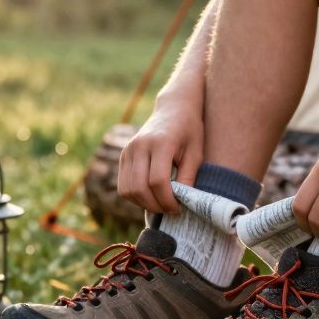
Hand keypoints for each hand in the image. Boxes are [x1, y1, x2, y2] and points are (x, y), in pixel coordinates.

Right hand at [118, 94, 203, 213]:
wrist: (173, 109)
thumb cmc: (189, 131)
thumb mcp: (196, 153)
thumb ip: (188, 177)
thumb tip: (182, 203)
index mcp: (160, 143)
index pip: (158, 181)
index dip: (167, 200)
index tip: (178, 208)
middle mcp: (140, 146)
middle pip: (139, 188)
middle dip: (155, 205)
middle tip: (170, 209)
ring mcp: (128, 150)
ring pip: (127, 190)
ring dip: (143, 204)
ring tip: (160, 204)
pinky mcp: (123, 155)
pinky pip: (123, 185)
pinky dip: (135, 197)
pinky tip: (150, 196)